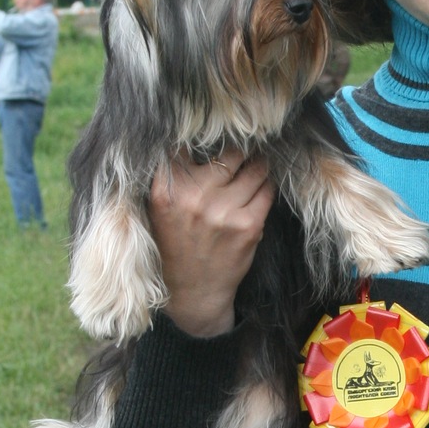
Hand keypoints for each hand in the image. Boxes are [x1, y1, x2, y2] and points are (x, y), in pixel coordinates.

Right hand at [148, 151, 274, 336]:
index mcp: (166, 189)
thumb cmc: (176, 243)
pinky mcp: (248, 226)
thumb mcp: (161, 207)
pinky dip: (266, 187)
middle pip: (229, 153)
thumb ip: (174, 175)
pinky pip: (267, 192)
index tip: (215, 138)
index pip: (187, 144)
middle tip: (243, 154)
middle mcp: (194, 197)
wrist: (192, 291)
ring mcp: (223, 212)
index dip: (205, 139)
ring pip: (254, 169)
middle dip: (239, 152)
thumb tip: (200, 136)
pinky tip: (260, 189)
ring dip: (257, 167)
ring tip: (255, 168)